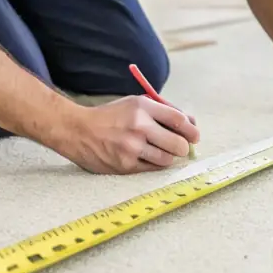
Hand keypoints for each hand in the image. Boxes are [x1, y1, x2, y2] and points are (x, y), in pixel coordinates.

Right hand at [61, 96, 199, 173]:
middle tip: (179, 147)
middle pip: (179, 144)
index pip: (180, 120)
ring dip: (168, 157)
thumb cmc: (111, 117)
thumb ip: (163, 111)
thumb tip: (192, 123)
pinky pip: (152, 168)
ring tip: (158, 151)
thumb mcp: (135, 104)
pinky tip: (145, 157)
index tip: (194, 136)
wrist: (78, 131)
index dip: (192, 130)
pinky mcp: (125, 165)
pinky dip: (154, 164)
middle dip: (183, 147)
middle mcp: (139, 126)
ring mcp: (132, 147)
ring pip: (167, 159)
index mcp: (143, 107)